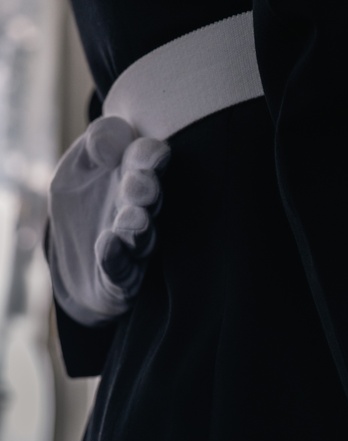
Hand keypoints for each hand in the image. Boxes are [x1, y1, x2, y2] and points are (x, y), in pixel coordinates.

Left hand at [47, 116, 170, 326]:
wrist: (78, 266)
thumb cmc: (84, 203)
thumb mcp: (79, 165)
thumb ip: (96, 142)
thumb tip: (110, 147)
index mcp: (134, 177)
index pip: (147, 159)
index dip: (150, 156)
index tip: (155, 154)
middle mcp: (139, 211)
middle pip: (147, 198)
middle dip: (144, 191)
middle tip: (145, 185)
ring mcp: (131, 247)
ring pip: (140, 237)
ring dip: (137, 227)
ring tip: (134, 218)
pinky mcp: (120, 277)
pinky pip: (118, 268)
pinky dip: (113, 256)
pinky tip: (108, 243)